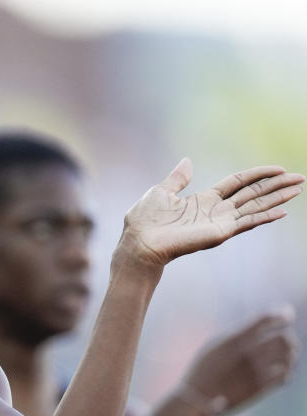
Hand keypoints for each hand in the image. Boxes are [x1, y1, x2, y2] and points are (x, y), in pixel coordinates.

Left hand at [118, 159, 302, 266]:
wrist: (138, 242)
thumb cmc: (144, 220)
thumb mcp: (161, 192)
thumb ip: (178, 178)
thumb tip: (187, 160)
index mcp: (204, 199)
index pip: (238, 183)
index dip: (258, 174)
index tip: (278, 169)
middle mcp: (216, 211)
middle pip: (253, 193)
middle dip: (276, 185)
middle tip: (300, 178)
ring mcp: (219, 222)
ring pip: (255, 206)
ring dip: (277, 198)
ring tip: (298, 189)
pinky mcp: (219, 233)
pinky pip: (246, 222)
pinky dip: (264, 216)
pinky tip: (282, 211)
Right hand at [175, 308, 299, 415]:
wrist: (195, 399)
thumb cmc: (203, 370)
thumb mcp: (215, 346)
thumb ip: (238, 335)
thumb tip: (260, 327)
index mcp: (235, 339)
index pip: (267, 319)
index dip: (282, 314)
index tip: (288, 315)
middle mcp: (248, 354)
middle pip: (283, 338)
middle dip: (288, 336)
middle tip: (286, 338)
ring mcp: (256, 372)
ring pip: (288, 357)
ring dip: (291, 353)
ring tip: (287, 354)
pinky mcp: (260, 389)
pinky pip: (285, 376)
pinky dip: (287, 370)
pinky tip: (281, 369)